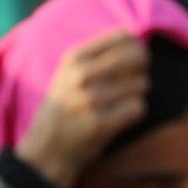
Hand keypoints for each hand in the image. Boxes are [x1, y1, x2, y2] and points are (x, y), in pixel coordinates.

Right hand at [15, 31, 148, 187]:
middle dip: (142, 71)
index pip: (124, 37)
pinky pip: (138, 108)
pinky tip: (119, 119)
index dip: (137, 49)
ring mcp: (89, 99)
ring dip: (136, 96)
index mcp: (74, 57)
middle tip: (133, 84)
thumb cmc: (66, 107)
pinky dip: (134, 114)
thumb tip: (136, 40)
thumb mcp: (69, 73)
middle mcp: (80, 75)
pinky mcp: (100, 124)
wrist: (46, 150)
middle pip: (138, 57)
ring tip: (117, 105)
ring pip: (142, 85)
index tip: (133, 63)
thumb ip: (99, 55)